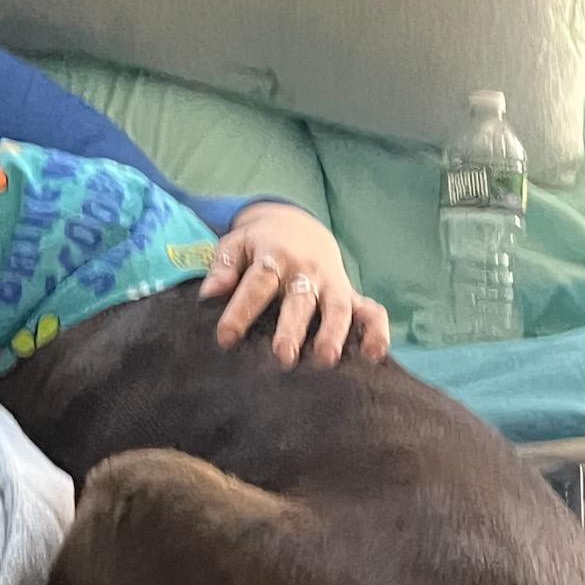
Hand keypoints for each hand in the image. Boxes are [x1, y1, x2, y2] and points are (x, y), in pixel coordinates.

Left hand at [198, 202, 389, 368]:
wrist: (299, 225)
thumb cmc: (259, 245)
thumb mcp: (236, 245)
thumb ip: (223, 267)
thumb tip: (209, 293)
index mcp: (273, 257)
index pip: (257, 284)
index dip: (241, 311)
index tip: (226, 339)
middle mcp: (305, 272)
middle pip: (300, 300)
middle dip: (293, 329)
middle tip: (284, 358)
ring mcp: (331, 283)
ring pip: (337, 308)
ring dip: (334, 333)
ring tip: (326, 360)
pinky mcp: (350, 294)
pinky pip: (371, 310)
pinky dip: (376, 331)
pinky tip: (375, 356)